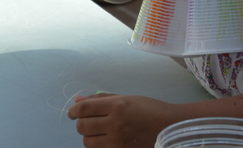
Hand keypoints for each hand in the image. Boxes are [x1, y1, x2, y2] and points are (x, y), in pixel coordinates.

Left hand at [68, 92, 182, 146]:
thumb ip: (102, 99)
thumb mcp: (127, 98)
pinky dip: (98, 145)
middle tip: (89, 121)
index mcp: (118, 105)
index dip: (73, 111)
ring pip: (87, 142)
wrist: (170, 127)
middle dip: (81, 124)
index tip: (72, 113)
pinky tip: (107, 139)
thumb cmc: (150, 109)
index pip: (84, 109)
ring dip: (89, 136)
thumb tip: (77, 100)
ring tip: (100, 131)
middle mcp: (116, 123)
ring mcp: (117, 140)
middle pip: (82, 126)